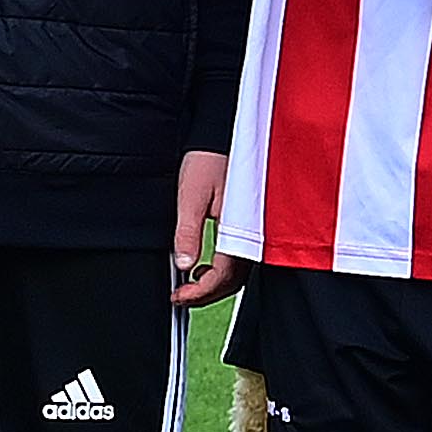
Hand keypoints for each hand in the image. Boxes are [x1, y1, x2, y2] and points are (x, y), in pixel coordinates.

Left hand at [171, 150, 239, 309]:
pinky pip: (239, 260)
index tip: (178, 296)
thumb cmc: (209, 159)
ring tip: (188, 284)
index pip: (223, 276)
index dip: (199, 293)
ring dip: (213, 285)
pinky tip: (203, 266)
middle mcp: (252, 235)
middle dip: (206, 295)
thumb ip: (189, 232)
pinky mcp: (249, 227)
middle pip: (233, 282)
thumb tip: (184, 264)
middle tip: (180, 296)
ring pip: (237, 274)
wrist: (221, 135)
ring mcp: (253, 232)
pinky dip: (221, 272)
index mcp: (240, 229)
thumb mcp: (191, 196)